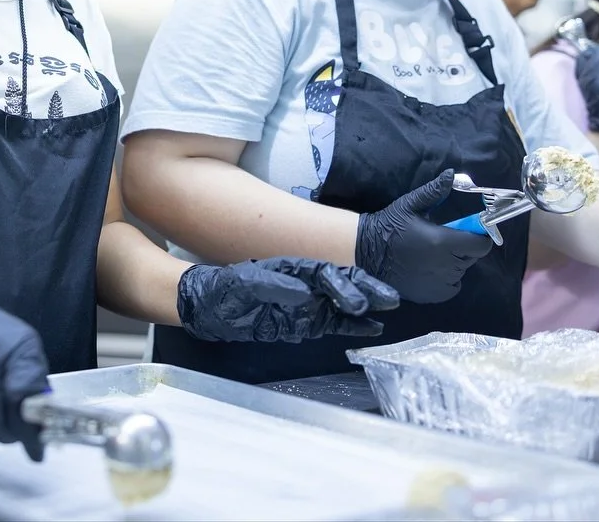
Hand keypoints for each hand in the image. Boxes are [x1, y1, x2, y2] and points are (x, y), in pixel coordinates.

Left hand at [178, 258, 398, 341]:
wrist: (208, 308)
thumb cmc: (225, 291)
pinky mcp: (304, 324)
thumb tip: (304, 293)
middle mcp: (305, 284)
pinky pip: (333, 324)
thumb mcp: (244, 285)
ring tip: (389, 309)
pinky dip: (353, 327)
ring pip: (342, 304)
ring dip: (365, 307)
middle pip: (342, 284)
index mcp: (293, 269)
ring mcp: (306, 305)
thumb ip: (273, 287)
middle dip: (366, 290)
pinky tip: (372, 328)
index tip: (360, 298)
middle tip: (390, 299)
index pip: (325, 274)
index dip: (345, 284)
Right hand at [355, 170, 494, 303]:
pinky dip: (447, 279)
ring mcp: (439, 283)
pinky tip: (431, 269)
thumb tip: (452, 174)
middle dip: (463, 247)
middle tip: (444, 239)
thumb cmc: (390, 226)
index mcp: (443, 241)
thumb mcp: (410, 205)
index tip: (467, 231)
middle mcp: (446, 265)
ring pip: (461, 272)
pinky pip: (452, 286)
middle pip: (471, 257)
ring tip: (433, 254)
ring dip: (454, 263)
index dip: (478, 237)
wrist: (367, 252)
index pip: (481, 245)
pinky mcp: (432, 295)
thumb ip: (434, 191)